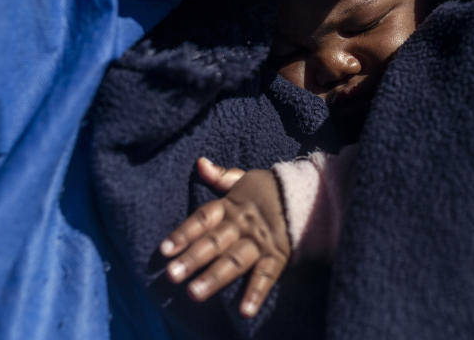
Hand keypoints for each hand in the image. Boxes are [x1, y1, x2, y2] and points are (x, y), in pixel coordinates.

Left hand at [160, 158, 290, 317]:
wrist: (309, 192)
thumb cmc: (270, 189)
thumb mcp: (245, 179)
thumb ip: (221, 176)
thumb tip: (200, 163)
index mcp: (232, 206)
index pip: (203, 219)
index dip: (184, 233)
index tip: (164, 249)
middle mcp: (242, 225)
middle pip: (214, 242)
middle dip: (192, 259)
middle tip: (171, 276)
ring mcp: (260, 241)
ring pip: (235, 261)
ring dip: (215, 277)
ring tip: (194, 293)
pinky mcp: (278, 254)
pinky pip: (267, 274)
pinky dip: (256, 292)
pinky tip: (245, 311)